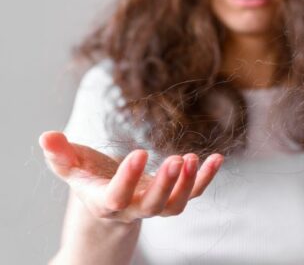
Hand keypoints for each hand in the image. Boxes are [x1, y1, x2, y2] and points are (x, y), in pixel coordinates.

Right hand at [39, 131, 223, 224]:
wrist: (110, 201)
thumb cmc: (90, 180)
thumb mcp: (72, 168)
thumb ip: (60, 155)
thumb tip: (45, 136)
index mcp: (106, 201)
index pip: (116, 196)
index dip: (128, 179)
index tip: (140, 152)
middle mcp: (133, 208)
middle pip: (152, 206)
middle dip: (165, 185)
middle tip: (177, 160)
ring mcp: (156, 205)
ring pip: (175, 205)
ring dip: (188, 184)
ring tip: (195, 158)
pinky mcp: (172, 197)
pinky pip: (193, 193)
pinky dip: (206, 178)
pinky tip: (217, 158)